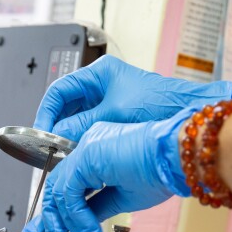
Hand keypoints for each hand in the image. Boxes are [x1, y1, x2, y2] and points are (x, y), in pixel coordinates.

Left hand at [22, 108, 196, 231]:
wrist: (176, 157)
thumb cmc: (162, 173)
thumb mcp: (123, 199)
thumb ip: (97, 208)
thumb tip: (82, 226)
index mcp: (97, 153)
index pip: (67, 183)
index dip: (56, 209)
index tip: (51, 231)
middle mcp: (87, 146)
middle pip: (57, 184)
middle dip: (50, 216)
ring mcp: (85, 148)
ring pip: (60, 189)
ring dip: (67, 221)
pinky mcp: (86, 155)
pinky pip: (69, 191)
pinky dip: (75, 215)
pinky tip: (88, 230)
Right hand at [34, 55, 231, 141]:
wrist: (189, 121)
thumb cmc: (161, 106)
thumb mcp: (112, 116)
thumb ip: (81, 127)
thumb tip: (58, 139)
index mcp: (99, 74)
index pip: (59, 92)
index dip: (46, 114)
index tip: (41, 134)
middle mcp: (103, 86)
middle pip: (67, 109)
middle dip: (58, 130)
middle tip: (52, 150)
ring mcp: (112, 103)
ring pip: (79, 123)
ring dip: (71, 140)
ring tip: (66, 156)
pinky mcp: (120, 120)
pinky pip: (93, 132)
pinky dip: (85, 144)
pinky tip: (83, 157)